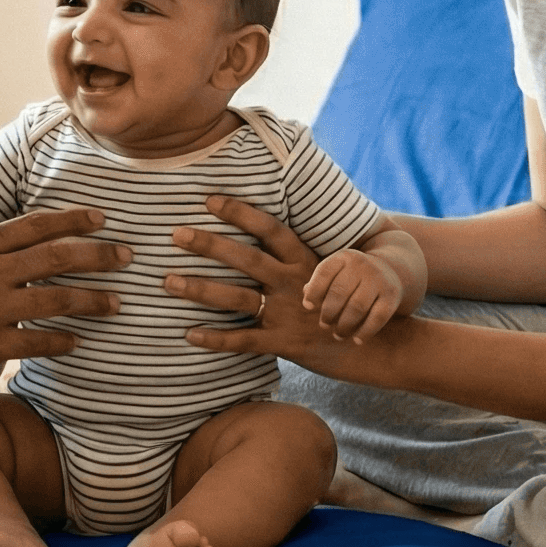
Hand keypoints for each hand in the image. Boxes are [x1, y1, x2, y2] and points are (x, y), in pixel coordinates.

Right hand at [0, 206, 129, 392]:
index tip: (101, 218)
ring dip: (91, 299)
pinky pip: (37, 340)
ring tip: (115, 303)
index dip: (72, 220)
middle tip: (126, 256)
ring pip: (55, 297)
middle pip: (56, 255)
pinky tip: (77, 342)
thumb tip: (11, 251)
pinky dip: (62, 340)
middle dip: (97, 254)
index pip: (34, 225)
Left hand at [159, 196, 385, 376]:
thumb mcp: (322, 275)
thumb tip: (261, 238)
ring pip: (237, 298)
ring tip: (168, 282)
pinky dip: (215, 338)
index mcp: (304, 261)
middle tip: (176, 233)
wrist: (376, 347)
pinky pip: (244, 340)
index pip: (269, 228)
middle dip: (209, 244)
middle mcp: (294, 283)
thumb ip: (291, 260)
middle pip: (246, 258)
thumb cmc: (342, 307)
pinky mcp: (285, 343)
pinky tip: (189, 334)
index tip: (209, 199)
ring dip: (200, 289)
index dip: (240, 212)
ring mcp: (289, 313)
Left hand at [302, 248, 404, 344]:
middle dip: (328, 313)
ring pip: (357, 307)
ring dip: (344, 325)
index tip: (308, 307)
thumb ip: (319, 284)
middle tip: (324, 325)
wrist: (390, 270)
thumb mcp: (336, 273)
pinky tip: (357, 340)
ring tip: (338, 334)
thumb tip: (307, 301)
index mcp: (344, 257)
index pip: (324, 272)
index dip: (314, 291)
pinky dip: (365, 332)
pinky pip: (377, 317)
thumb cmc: (352, 277)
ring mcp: (379, 279)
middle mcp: (362, 265)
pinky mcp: (391, 295)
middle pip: (339, 292)